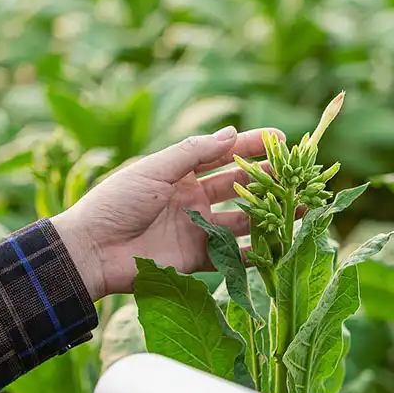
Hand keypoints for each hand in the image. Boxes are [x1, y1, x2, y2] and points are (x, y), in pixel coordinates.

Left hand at [51, 126, 284, 300]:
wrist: (91, 251)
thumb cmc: (116, 203)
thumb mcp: (154, 170)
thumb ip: (193, 153)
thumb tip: (232, 133)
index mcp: (180, 173)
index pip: (224, 154)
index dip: (252, 145)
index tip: (282, 139)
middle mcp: (192, 199)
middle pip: (238, 185)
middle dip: (268, 179)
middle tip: (299, 174)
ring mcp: (196, 229)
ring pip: (241, 220)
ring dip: (268, 214)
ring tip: (301, 207)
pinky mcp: (195, 259)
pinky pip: (231, 256)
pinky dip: (254, 252)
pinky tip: (279, 245)